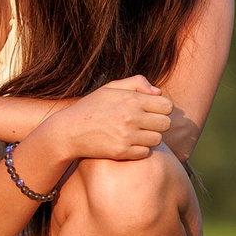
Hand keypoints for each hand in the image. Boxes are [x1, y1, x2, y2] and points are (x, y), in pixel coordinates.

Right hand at [50, 76, 174, 162]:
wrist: (68, 131)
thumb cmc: (91, 107)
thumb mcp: (111, 88)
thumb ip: (137, 83)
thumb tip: (158, 93)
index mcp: (131, 99)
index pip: (167, 106)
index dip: (162, 109)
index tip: (152, 111)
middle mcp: (131, 117)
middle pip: (166, 124)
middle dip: (158, 123)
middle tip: (146, 123)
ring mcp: (127, 136)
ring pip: (158, 139)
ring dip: (150, 137)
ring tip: (137, 133)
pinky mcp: (122, 152)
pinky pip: (145, 152)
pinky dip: (140, 149)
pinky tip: (129, 143)